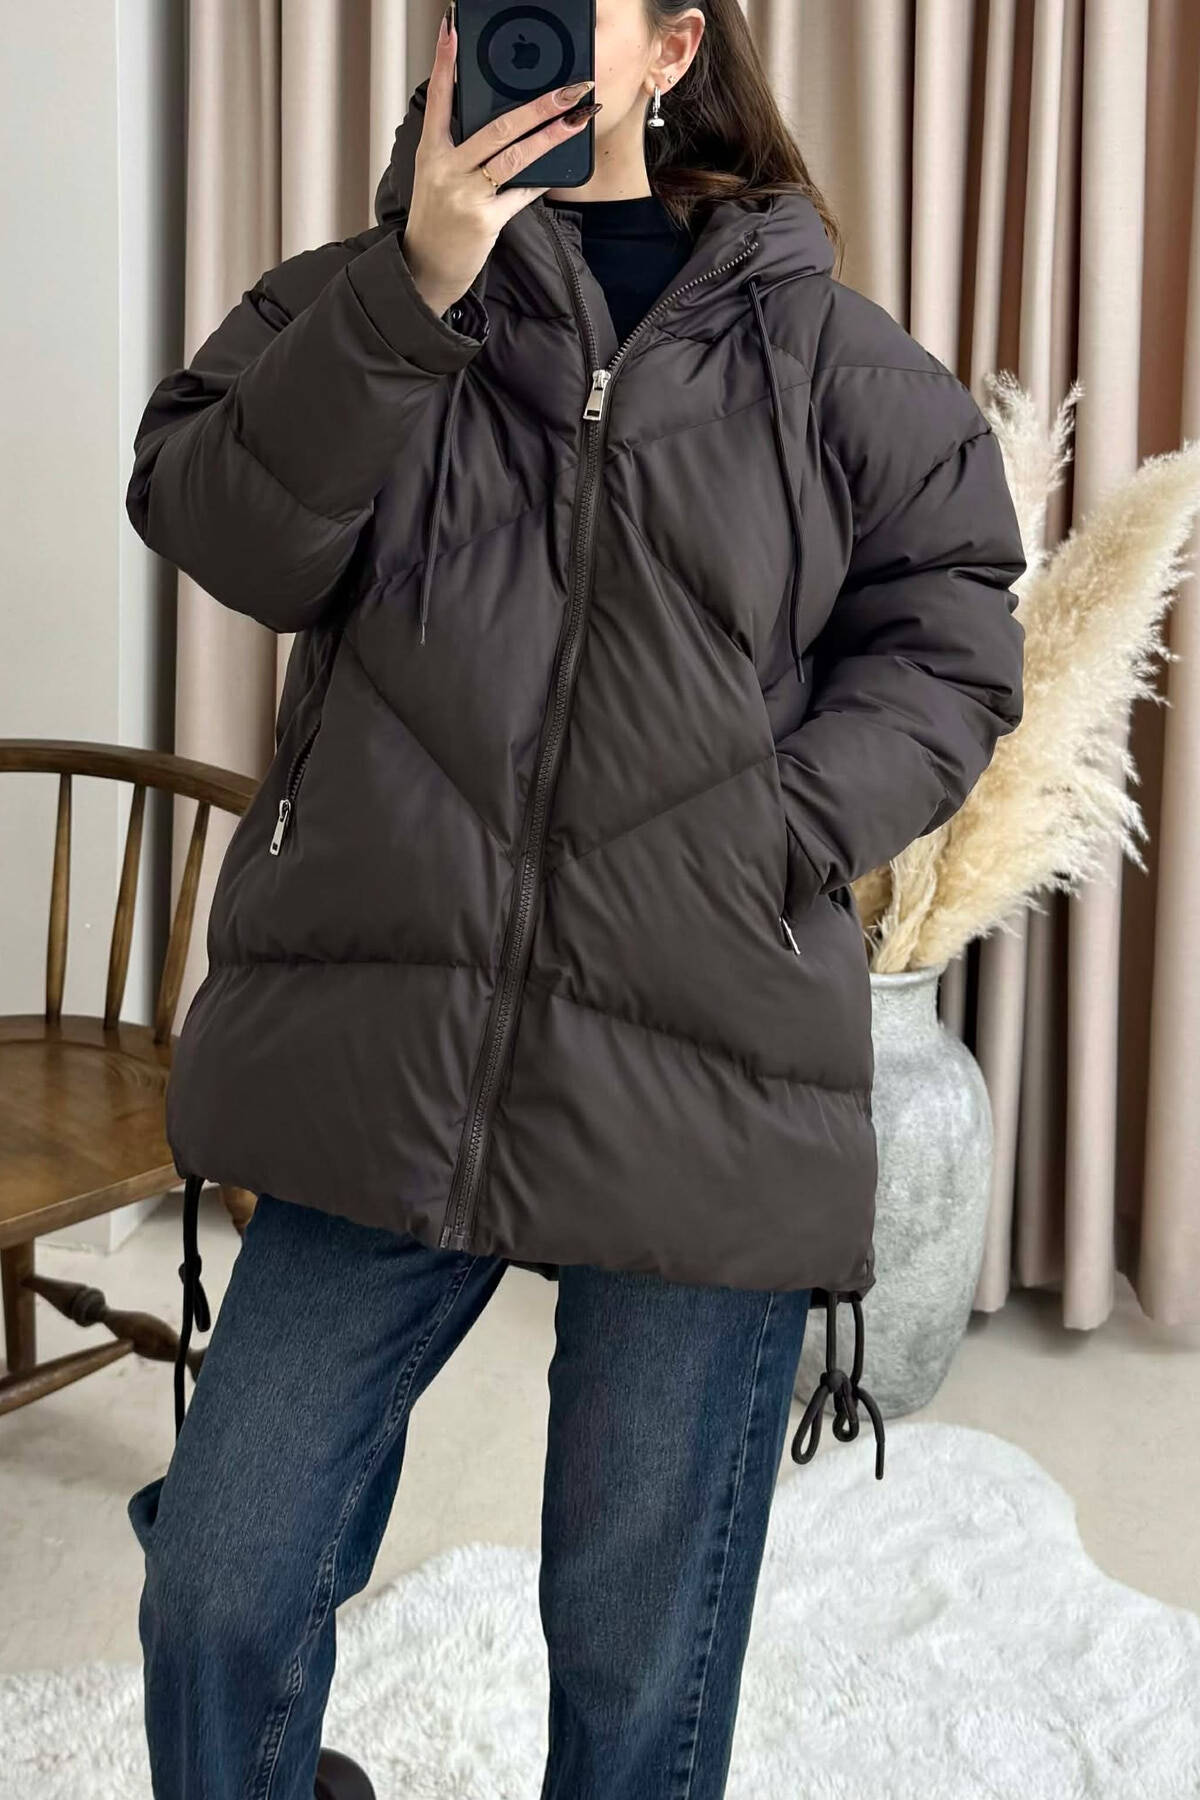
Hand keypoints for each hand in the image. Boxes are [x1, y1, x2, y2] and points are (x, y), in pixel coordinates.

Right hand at [402, 8, 600, 319]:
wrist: (426, 268)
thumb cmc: (438, 219)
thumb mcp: (438, 177)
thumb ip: (462, 149)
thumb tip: (505, 124)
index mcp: (433, 152)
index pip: (440, 99)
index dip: (446, 63)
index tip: (452, 28)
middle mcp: (447, 169)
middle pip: (499, 127)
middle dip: (540, 105)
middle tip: (572, 87)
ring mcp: (466, 196)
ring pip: (516, 157)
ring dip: (553, 135)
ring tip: (580, 118)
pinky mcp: (484, 221)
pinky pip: (521, 194)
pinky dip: (542, 179)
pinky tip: (561, 166)